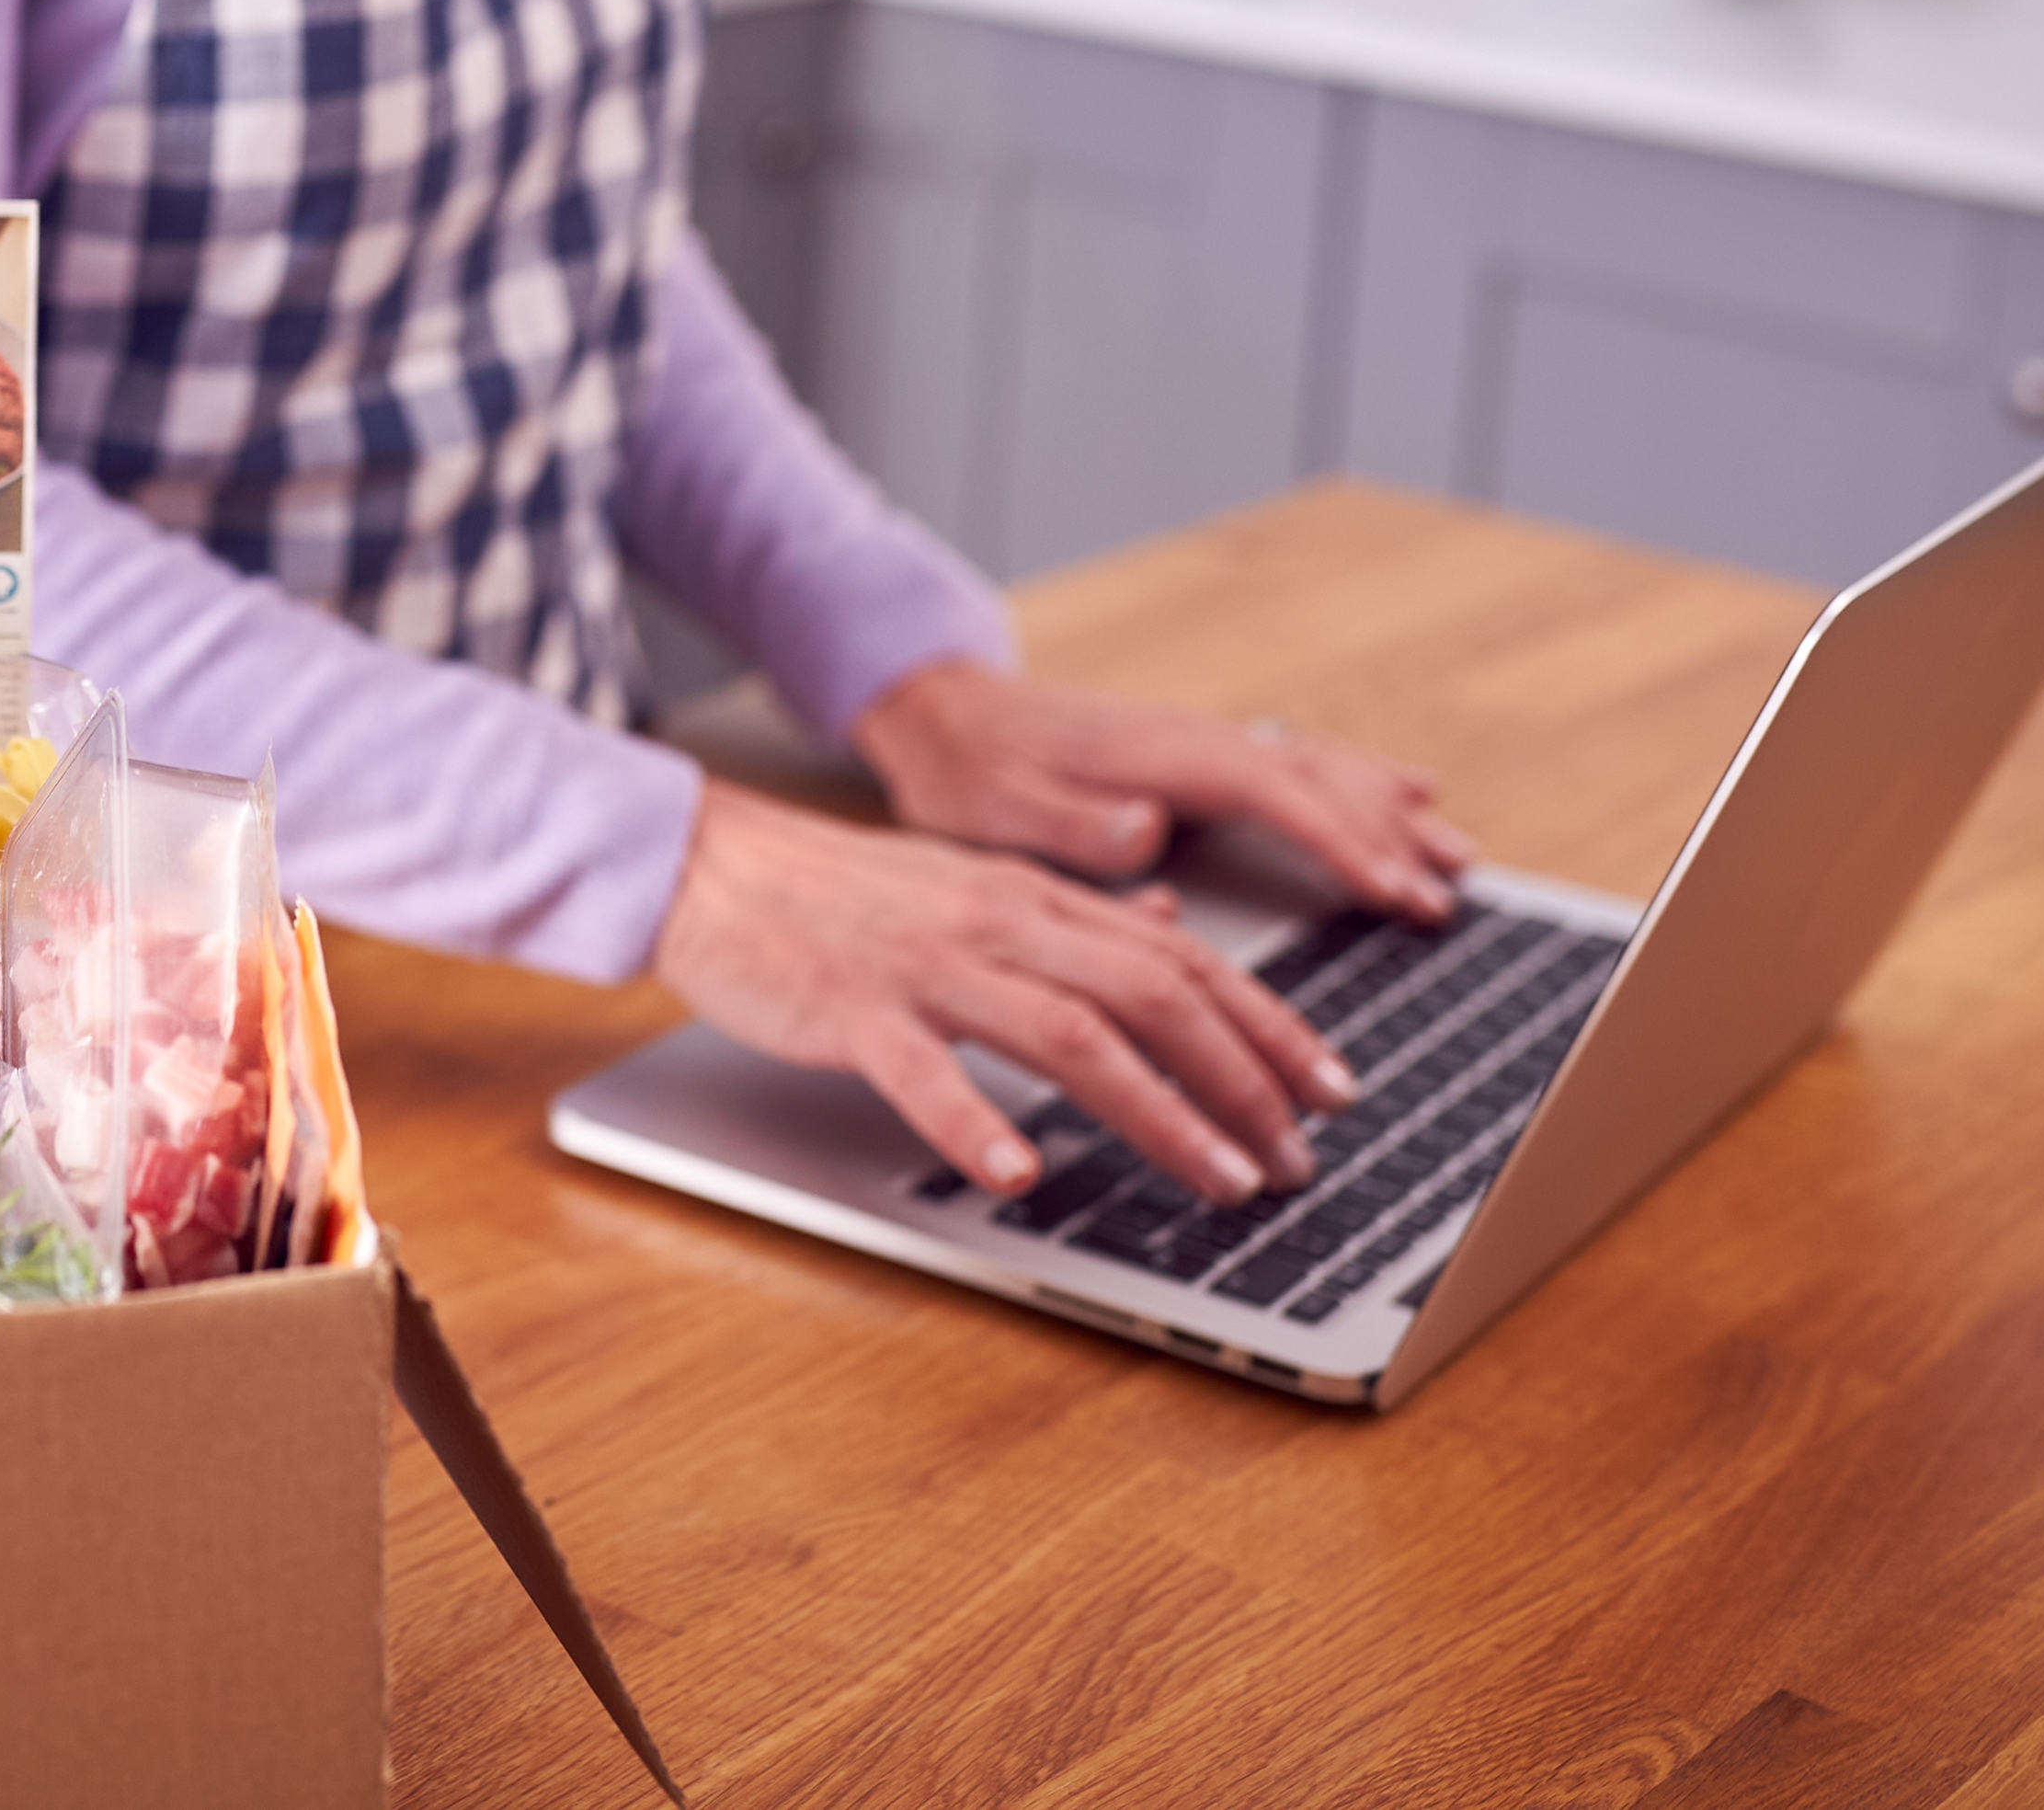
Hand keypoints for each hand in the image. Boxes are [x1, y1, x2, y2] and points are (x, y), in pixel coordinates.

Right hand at [650, 782, 1359, 1206]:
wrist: (709, 862)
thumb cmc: (837, 892)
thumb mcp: (971, 883)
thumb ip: (1071, 912)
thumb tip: (1169, 927)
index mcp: (1033, 898)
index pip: (1183, 961)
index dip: (1269, 1028)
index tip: (1333, 1092)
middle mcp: (998, 924)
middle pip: (1152, 994)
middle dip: (1244, 1080)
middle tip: (1296, 1160)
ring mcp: (926, 966)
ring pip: (1070, 1033)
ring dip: (1160, 1112)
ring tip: (1218, 1181)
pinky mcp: (851, 1008)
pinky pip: (923, 1069)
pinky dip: (975, 1121)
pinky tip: (1018, 1174)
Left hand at [851, 658, 1471, 927]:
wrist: (941, 714)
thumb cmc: (964, 771)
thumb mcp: (997, 808)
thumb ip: (1073, 822)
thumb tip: (1148, 828)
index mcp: (1158, 754)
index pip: (1275, 794)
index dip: (1342, 843)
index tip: (1396, 891)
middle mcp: (1193, 738)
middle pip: (1316, 780)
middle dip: (1386, 838)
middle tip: (1445, 898)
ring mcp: (1202, 742)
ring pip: (1320, 768)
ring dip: (1390, 811)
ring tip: (1457, 858)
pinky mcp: (1198, 755)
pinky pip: (1299, 763)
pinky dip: (1360, 783)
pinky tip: (1406, 796)